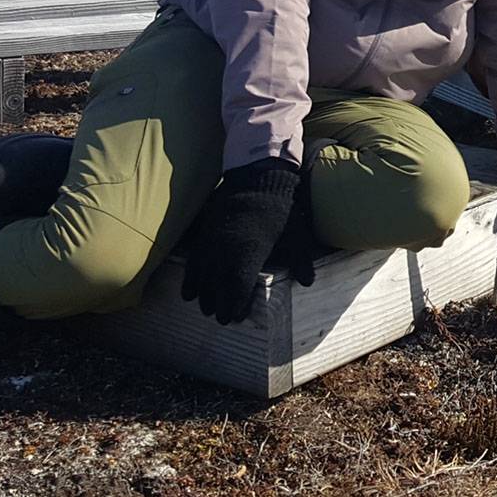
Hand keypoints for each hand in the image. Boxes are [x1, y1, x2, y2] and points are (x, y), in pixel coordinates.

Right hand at [181, 158, 315, 323]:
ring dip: (201, 291)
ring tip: (201, 306)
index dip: (233, 304)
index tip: (232, 318)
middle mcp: (227, 248)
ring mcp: (214, 238)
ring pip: (202, 271)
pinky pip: (194, 255)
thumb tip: (308, 282)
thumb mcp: (296, 234)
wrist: (258, 178)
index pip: (237, 286)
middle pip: (217, 283)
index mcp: (248, 253)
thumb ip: (300, 259)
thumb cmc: (280, 208)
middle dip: (216, 302)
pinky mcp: (206, 228)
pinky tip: (189, 286)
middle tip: (217, 317)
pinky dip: (191, 272)